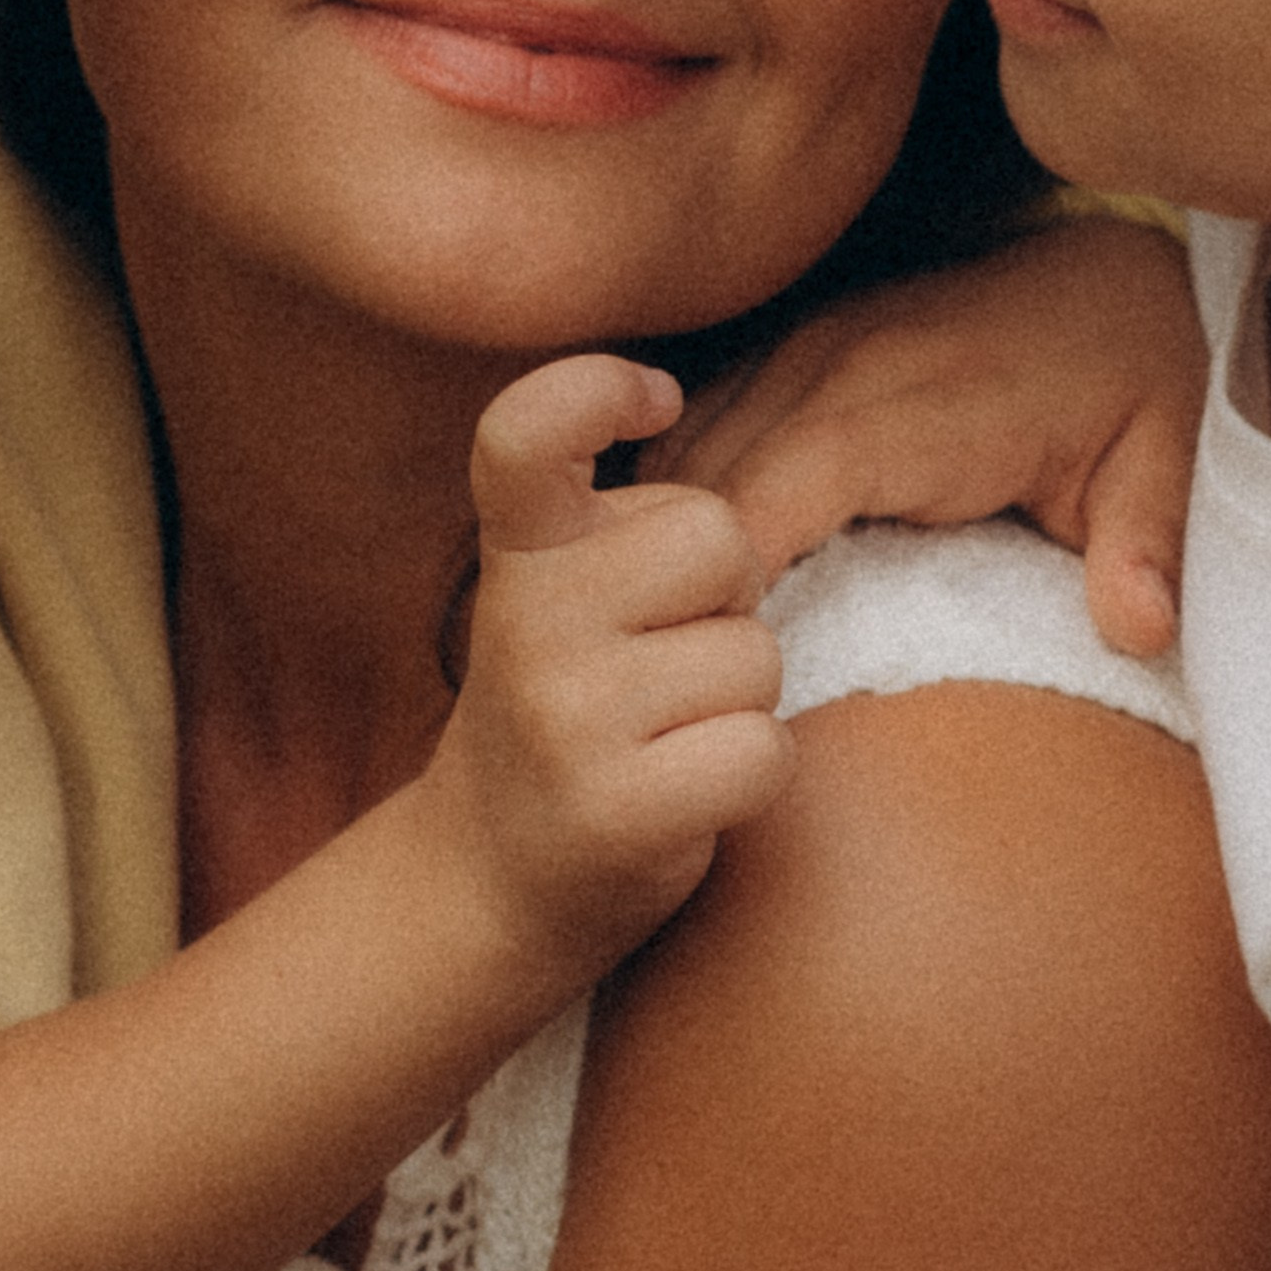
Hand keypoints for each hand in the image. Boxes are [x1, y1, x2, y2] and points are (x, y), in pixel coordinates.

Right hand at [431, 355, 788, 980]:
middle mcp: (526, 621)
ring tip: (667, 733)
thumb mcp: (559, 598)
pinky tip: (687, 791)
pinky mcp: (616, 808)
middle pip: (717, 537)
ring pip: (754, 654)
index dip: (596, 391)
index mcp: (518, 554)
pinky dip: (752, 774)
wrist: (490, 878)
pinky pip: (763, 750)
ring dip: (741, 697)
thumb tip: (779, 482)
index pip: (527, 430)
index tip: (657, 398)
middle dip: (728, 595)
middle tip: (671, 655)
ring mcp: (566, 716)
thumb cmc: (568, 712)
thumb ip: (627, 533)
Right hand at [653, 219, 1204, 657]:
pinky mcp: (779, 351)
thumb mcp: (1164, 460)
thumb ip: (1147, 545)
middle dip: (682, 574)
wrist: (1102, 272)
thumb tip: (1140, 629)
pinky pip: (689, 428)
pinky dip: (674, 502)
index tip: (735, 655)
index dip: (745, 565)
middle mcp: (841, 360)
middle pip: (710, 473)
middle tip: (691, 672)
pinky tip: (682, 574)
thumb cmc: (1129, 378)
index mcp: (926, 399)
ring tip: (678, 633)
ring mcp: (799, 347)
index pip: (793, 478)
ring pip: (681, 448)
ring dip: (666, 538)